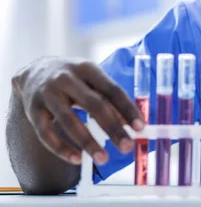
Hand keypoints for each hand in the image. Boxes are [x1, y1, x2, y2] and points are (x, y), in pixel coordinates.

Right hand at [11, 58, 143, 165]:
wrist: (33, 71)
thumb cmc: (73, 78)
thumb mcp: (92, 80)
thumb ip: (110, 99)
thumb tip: (130, 124)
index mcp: (87, 68)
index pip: (112, 90)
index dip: (127, 109)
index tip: (140, 128)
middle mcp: (66, 79)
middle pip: (93, 105)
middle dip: (113, 128)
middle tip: (127, 147)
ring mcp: (47, 94)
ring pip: (69, 121)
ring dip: (88, 143)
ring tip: (103, 159)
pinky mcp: (32, 110)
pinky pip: (45, 134)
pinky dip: (61, 148)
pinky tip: (76, 160)